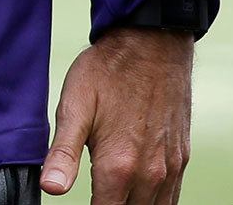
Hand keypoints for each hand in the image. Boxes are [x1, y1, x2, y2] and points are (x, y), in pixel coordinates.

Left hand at [42, 28, 193, 204]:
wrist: (152, 43)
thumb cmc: (108, 70)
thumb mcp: (74, 105)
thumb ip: (63, 153)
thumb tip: (50, 188)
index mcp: (118, 167)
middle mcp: (149, 175)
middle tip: (96, 195)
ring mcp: (169, 169)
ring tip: (113, 195)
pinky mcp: (181, 159)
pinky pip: (172, 198)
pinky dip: (156, 203)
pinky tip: (139, 194)